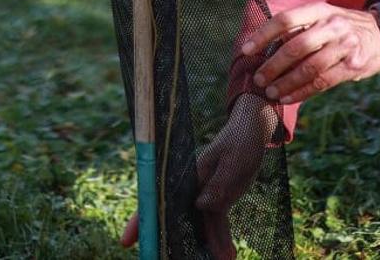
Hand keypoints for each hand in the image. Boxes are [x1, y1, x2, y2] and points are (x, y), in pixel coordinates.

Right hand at [119, 94, 277, 258]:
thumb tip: (202, 205)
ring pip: (197, 229)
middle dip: (171, 244)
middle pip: (174, 221)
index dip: (140, 220)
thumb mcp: (233, 159)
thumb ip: (219, 183)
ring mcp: (203, 197)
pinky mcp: (217, 203)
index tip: (127, 241)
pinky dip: (220, 241)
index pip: (157, 198)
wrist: (252, 132)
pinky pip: (215, 226)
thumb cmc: (240, 140)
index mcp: (186, 176)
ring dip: (205, 249)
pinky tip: (228, 255)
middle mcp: (191, 189)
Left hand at [241, 2, 379, 103]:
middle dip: (273, 65)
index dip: (263, 35)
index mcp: (320, 10)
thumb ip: (301, 29)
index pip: (286, 20)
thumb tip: (266, 48)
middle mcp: (333, 25)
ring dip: (286, 82)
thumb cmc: (344, 27)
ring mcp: (345, 46)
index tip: (246, 50)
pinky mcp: (353, 66)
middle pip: (296, 46)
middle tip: (258, 78)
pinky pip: (322, 82)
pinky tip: (288, 97)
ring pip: (309, 68)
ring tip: (270, 91)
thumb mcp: (324, 17)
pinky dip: (302, 92)